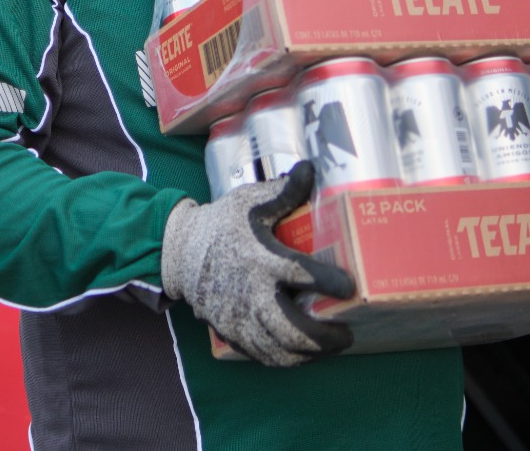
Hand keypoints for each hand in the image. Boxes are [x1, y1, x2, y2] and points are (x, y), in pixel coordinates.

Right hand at [161, 161, 354, 365]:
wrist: (179, 252)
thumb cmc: (220, 225)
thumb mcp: (249, 203)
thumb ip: (283, 191)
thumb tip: (311, 168)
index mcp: (260, 258)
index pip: (301, 274)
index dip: (329, 283)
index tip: (350, 287)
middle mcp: (251, 294)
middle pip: (294, 330)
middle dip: (326, 338)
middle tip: (347, 333)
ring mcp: (240, 319)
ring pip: (281, 351)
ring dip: (311, 354)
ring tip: (330, 347)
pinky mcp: (232, 333)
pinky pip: (264, 357)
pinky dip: (288, 360)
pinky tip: (303, 353)